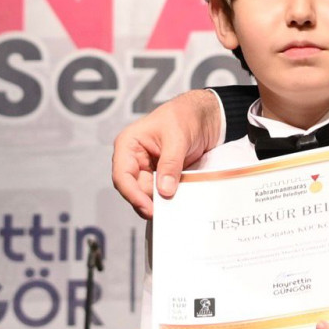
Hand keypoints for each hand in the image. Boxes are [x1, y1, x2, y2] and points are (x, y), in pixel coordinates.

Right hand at [110, 89, 222, 218]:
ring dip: (161, 201)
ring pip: (148, 194)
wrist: (205, 115)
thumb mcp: (177, 138)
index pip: (122, 176)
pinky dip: (169, 198)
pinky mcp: (162, 176)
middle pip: (134, 189)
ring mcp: (148, 169)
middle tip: (166, 213)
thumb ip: (170, 164)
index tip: (149, 208)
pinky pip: (162, 192)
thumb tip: (164, 190)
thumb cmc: (185, 116)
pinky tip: (178, 202)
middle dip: (149, 201)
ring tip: (174, 208)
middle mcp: (134, 159)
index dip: (133, 195)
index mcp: (128, 145)